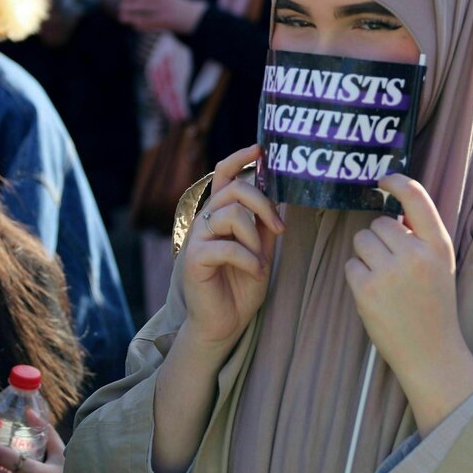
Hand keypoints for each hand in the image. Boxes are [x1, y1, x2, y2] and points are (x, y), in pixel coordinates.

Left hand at [119, 0, 206, 33]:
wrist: (197, 18)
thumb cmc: (182, 7)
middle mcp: (164, 6)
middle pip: (142, 5)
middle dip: (130, 6)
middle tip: (121, 7)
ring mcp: (164, 16)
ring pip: (143, 17)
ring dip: (131, 17)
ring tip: (122, 17)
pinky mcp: (165, 26)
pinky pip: (149, 26)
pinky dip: (140, 26)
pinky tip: (134, 25)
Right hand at [182, 145, 283, 354]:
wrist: (225, 323)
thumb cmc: (241, 286)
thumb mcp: (261, 250)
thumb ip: (265, 224)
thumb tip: (279, 197)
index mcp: (221, 215)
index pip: (224, 175)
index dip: (239, 158)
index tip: (260, 149)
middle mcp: (206, 221)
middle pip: (234, 189)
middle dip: (262, 204)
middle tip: (278, 229)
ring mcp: (197, 239)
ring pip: (231, 214)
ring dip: (255, 238)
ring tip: (260, 261)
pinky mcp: (194, 259)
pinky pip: (227, 246)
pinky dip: (249, 259)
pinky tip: (254, 272)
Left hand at [345, 174, 472, 434]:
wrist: (431, 351)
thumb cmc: (434, 305)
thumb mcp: (441, 265)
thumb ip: (421, 237)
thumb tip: (393, 215)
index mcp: (438, 245)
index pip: (416, 198)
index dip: (396, 182)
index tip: (383, 180)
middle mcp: (415, 254)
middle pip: (380, 224)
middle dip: (380, 239)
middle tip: (394, 266)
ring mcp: (389, 271)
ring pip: (361, 241)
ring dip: (367, 255)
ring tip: (385, 280)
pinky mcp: (367, 289)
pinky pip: (351, 265)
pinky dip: (358, 276)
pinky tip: (375, 294)